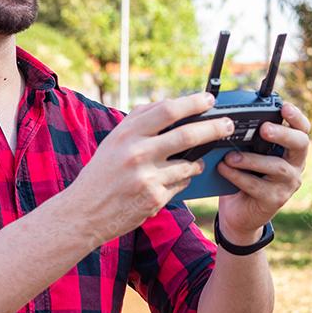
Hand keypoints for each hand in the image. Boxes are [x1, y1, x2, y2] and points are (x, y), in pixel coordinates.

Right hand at [68, 92, 232, 244]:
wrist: (83, 212)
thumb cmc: (101, 174)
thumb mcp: (113, 141)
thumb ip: (139, 122)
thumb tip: (170, 104)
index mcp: (127, 134)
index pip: (167, 110)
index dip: (193, 103)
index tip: (209, 99)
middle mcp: (138, 153)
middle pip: (188, 135)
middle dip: (214, 128)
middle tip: (228, 125)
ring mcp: (148, 178)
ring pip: (190, 164)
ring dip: (198, 162)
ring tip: (196, 161)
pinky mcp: (155, 199)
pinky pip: (182, 185)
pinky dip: (182, 181)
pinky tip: (171, 182)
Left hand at [215, 102, 310, 244]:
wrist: (239, 213)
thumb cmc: (245, 175)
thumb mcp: (249, 153)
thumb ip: (248, 139)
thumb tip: (230, 119)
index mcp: (291, 149)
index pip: (303, 129)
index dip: (296, 117)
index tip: (284, 107)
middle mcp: (296, 165)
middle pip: (300, 144)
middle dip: (283, 133)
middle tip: (264, 129)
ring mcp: (288, 184)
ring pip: (277, 167)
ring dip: (252, 159)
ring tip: (230, 156)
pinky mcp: (275, 200)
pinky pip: (257, 186)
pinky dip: (238, 176)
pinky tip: (223, 169)